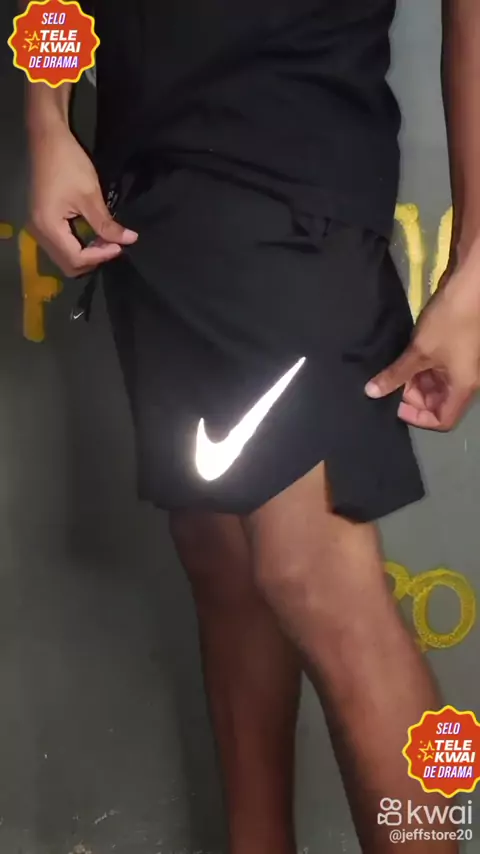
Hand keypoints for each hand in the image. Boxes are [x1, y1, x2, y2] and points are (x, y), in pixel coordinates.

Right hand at [28, 125, 137, 276]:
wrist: (48, 139)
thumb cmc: (69, 164)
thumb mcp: (90, 196)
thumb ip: (107, 223)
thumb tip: (130, 240)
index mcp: (48, 227)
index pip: (76, 258)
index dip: (100, 256)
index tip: (120, 246)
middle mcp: (39, 233)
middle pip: (69, 264)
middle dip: (93, 259)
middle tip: (113, 245)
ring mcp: (39, 228)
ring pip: (65, 257)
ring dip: (87, 254)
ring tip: (106, 240)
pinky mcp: (43, 222)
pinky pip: (62, 246)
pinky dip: (79, 246)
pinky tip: (94, 235)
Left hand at [365, 275, 479, 430]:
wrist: (471, 285)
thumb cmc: (449, 323)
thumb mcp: (418, 351)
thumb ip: (396, 375)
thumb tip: (371, 392)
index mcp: (463, 387)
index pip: (442, 420)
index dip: (418, 417)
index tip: (395, 404)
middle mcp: (465, 380)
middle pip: (437, 402)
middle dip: (412, 396)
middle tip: (390, 382)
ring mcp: (460, 364)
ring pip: (435, 384)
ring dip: (414, 380)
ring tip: (394, 369)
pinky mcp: (454, 349)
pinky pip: (436, 368)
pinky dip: (419, 366)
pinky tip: (403, 357)